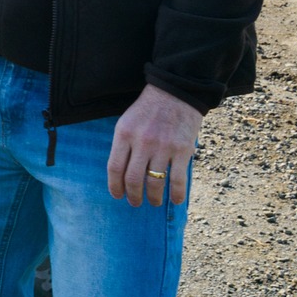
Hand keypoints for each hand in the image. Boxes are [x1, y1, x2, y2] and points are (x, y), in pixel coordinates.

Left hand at [106, 84, 201, 206]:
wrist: (175, 93)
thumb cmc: (148, 109)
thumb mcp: (126, 121)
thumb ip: (123, 145)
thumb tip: (120, 173)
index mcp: (124, 134)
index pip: (115, 167)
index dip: (114, 186)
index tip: (117, 196)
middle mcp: (142, 142)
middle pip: (133, 179)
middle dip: (133, 196)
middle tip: (135, 202)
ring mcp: (163, 147)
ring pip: (155, 182)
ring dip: (153, 197)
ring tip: (153, 202)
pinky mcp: (182, 150)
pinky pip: (178, 179)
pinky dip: (176, 194)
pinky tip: (175, 200)